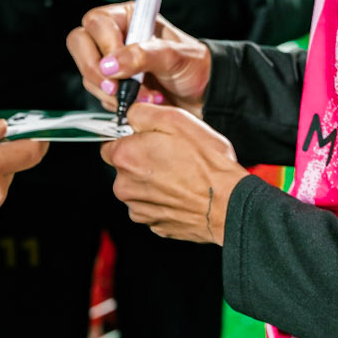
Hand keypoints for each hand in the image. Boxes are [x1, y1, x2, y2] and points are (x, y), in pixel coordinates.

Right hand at [68, 4, 211, 115]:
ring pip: (88, 74)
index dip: (104, 44)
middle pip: (80, 44)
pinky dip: (117, 103)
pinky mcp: (112, 85)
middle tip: (117, 88)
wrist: (204, 96)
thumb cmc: (195, 67)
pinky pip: (99, 94)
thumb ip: (144, 55)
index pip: (97, 22)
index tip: (119, 65)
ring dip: (114, 92)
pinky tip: (140, 103)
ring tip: (147, 96)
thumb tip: (111, 63)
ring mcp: (111, 62)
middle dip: (96, 70)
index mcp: (129, 17)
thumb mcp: (175, 56)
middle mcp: (116, 37)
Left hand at [101, 102, 244, 242]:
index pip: (109, 143)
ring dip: (153, 182)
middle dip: (143, 161)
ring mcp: (138, 209)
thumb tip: (130, 114)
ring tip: (182, 176)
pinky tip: (183, 193)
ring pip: (138, 189)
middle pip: (124, 168)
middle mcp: (125, 186)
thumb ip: (143, 112)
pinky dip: (164, 200)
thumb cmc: (207, 164)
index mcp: (125, 157)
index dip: (130, 139)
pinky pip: (153, 207)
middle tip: (172, 156)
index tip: (148, 140)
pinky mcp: (154, 225)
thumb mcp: (176, 119)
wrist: (228, 204)